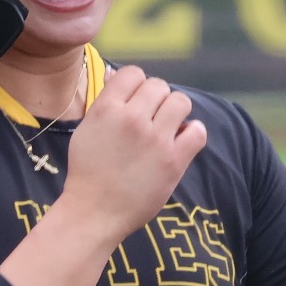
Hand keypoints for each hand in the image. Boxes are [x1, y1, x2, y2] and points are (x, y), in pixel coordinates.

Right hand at [57, 65, 206, 245]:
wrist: (95, 211)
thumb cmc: (88, 171)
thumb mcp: (87, 129)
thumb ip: (105, 101)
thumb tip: (117, 75)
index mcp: (107, 109)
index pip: (133, 73)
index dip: (136, 85)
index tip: (135, 102)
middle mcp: (132, 119)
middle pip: (158, 86)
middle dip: (156, 99)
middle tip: (150, 118)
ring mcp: (155, 140)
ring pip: (180, 101)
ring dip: (175, 112)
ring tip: (167, 127)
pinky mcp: (173, 160)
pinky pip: (198, 132)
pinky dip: (193, 132)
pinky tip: (181, 140)